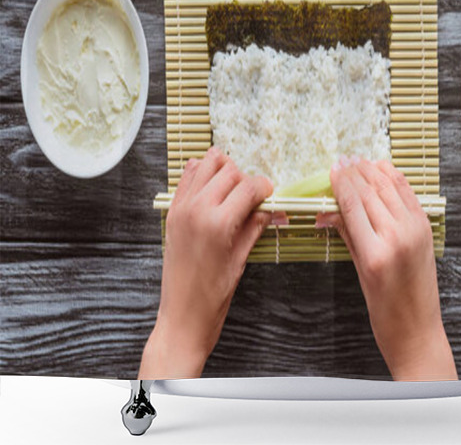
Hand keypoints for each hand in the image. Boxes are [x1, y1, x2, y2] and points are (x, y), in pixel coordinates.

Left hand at [139, 147, 281, 378]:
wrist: (182, 316)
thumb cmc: (213, 295)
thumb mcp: (241, 258)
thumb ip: (255, 225)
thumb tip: (269, 207)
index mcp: (218, 223)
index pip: (249, 187)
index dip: (264, 188)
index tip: (270, 195)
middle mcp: (197, 209)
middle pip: (229, 171)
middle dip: (245, 180)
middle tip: (251, 199)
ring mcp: (181, 209)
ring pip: (206, 163)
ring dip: (223, 172)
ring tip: (231, 192)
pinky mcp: (172, 212)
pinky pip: (187, 176)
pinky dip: (202, 176)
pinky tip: (212, 192)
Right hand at [317, 158, 456, 380]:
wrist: (418, 330)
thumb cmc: (385, 312)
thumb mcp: (358, 272)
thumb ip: (346, 235)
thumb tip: (329, 211)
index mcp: (375, 253)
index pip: (353, 204)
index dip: (340, 183)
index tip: (332, 171)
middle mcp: (397, 237)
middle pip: (370, 191)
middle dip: (354, 174)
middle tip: (341, 163)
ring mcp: (415, 230)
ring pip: (390, 187)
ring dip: (373, 171)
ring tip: (358, 162)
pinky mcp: (426, 227)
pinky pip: (408, 194)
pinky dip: (394, 178)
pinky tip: (382, 171)